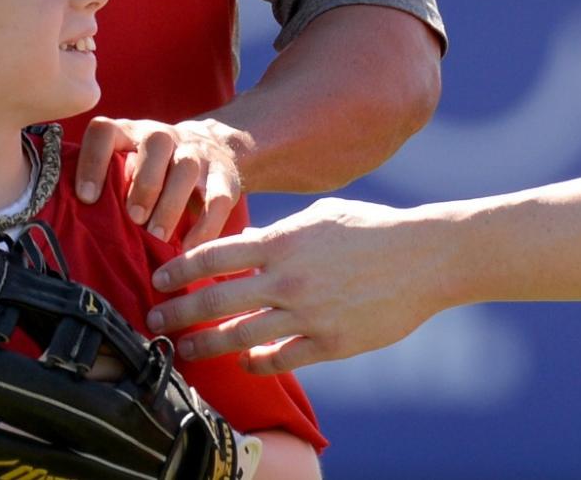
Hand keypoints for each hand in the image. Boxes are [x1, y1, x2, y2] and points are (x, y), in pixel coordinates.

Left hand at [77, 116, 242, 246]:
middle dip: (144, 183)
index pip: (106, 131)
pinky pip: (219, 197)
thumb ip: (104, 182)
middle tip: (134, 219)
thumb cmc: (150, 171)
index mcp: (130, 132)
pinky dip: (205, 225)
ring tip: (158, 237)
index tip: (87, 198)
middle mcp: (165, 135)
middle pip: (157, 143)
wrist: (212, 149)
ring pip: (187, 167)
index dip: (93, 161)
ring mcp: (198, 152)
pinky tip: (190, 248)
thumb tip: (61, 222)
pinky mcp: (226, 174)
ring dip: (171, 203)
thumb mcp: (126, 165)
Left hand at [146, 197, 444, 373]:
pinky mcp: (330, 343)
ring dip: (206, 344)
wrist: (425, 257)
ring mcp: (308, 314)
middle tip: (154, 319)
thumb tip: (243, 244)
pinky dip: (256, 363)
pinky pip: (280, 359)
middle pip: (215, 300)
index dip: (180, 269)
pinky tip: (244, 362)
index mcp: (284, 241)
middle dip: (178, 312)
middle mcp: (289, 278)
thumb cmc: (374, 229)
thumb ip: (278, 234)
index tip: (160, 280)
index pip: (215, 256)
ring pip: (240, 336)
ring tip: (185, 348)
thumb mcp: (321, 217)